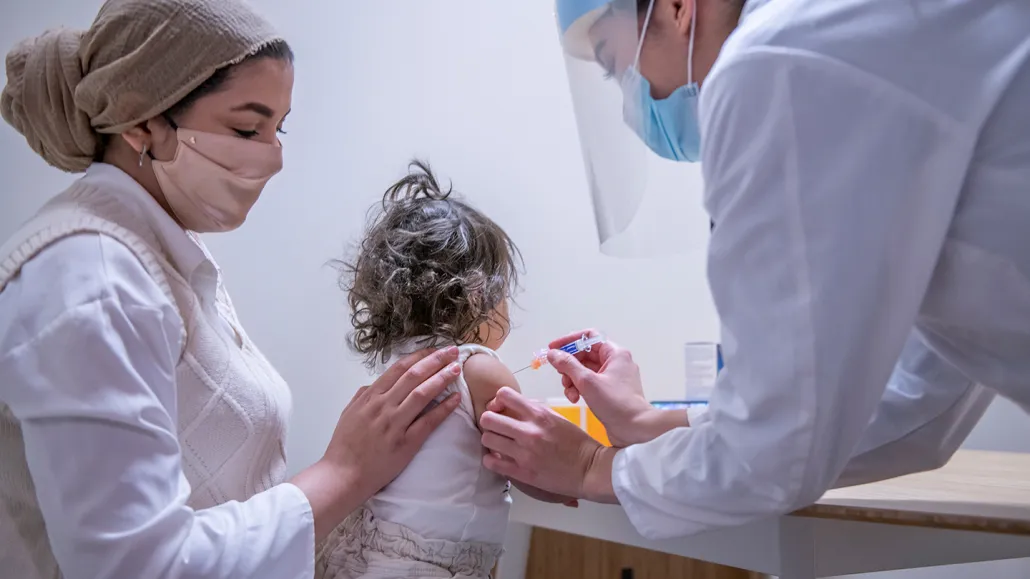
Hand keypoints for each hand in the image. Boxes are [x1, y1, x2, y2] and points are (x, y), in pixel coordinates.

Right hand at [292, 347, 460, 538]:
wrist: (342, 476)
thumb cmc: (344, 446)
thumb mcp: (348, 414)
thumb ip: (362, 396)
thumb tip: (374, 384)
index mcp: (370, 397)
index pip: (399, 369)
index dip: (419, 357)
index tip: (434, 349)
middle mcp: (383, 406)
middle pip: (414, 376)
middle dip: (436, 361)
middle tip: (453, 352)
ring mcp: (395, 424)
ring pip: (422, 394)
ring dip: (442, 379)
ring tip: (456, 369)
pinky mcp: (406, 443)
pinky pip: (428, 421)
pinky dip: (443, 408)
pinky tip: (455, 399)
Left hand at [480, 387, 617, 502]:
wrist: (590, 469)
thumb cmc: (577, 443)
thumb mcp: (558, 418)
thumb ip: (535, 411)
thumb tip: (515, 407)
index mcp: (539, 414)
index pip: (504, 395)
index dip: (498, 401)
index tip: (501, 408)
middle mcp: (529, 431)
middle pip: (488, 418)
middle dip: (489, 421)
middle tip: (496, 427)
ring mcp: (524, 453)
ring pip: (487, 439)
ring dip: (491, 440)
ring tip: (499, 444)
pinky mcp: (522, 472)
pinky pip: (491, 463)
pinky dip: (491, 460)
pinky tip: (499, 459)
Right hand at [548, 330, 683, 446]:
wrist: (636, 430)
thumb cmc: (616, 404)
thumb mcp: (587, 382)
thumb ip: (567, 365)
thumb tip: (553, 354)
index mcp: (615, 354)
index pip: (588, 337)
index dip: (569, 341)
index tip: (553, 349)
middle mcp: (615, 362)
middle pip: (585, 354)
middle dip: (569, 365)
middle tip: (560, 375)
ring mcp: (613, 378)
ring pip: (585, 370)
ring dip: (572, 379)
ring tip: (570, 392)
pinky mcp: (610, 392)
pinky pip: (590, 383)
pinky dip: (580, 389)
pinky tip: (576, 399)